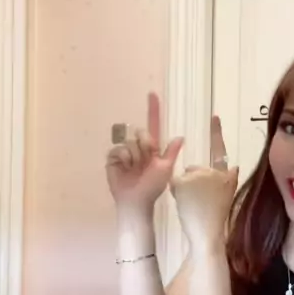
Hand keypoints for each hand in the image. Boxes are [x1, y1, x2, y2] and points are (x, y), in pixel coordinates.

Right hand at [105, 92, 183, 213]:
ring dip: (134, 157)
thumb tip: (180, 136)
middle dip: (145, 146)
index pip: (153, 124)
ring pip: (130, 142)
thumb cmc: (153, 187)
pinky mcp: (113, 157)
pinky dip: (123, 159)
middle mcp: (138, 146)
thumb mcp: (166, 168)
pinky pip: (118, 149)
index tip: (152, 94)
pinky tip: (124, 169)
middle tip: (145, 162)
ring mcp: (125, 151)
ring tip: (135, 169)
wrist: (136, 200)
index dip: (153, 109)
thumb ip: (171, 152)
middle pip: (141, 132)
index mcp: (152, 147)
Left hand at [169, 116, 238, 249]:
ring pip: (184, 176)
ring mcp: (197, 176)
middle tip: (199, 201)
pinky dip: (177, 193)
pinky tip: (185, 204)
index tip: (214, 116)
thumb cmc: (217, 217)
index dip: (217, 133)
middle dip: (193, 181)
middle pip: (195, 168)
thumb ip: (230, 179)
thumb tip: (234, 166)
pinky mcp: (183, 182)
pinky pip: (175, 182)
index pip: (220, 149)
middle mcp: (212, 171)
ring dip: (185, 188)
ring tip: (194, 204)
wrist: (207, 233)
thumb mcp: (229, 195)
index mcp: (225, 174)